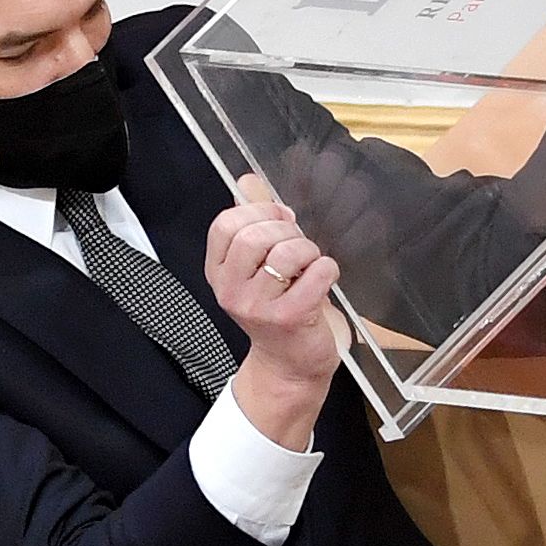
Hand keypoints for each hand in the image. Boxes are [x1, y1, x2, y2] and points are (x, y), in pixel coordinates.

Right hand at [204, 181, 341, 450]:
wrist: (289, 366)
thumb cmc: (277, 311)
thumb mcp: (256, 269)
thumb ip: (252, 225)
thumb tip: (247, 180)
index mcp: (218, 273)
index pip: (225, 225)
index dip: (257, 213)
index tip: (279, 221)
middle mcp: (230, 291)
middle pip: (254, 235)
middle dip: (285, 232)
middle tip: (298, 247)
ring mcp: (257, 307)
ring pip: (286, 252)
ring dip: (308, 250)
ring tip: (309, 265)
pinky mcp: (288, 318)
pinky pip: (316, 272)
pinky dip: (327, 269)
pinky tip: (323, 279)